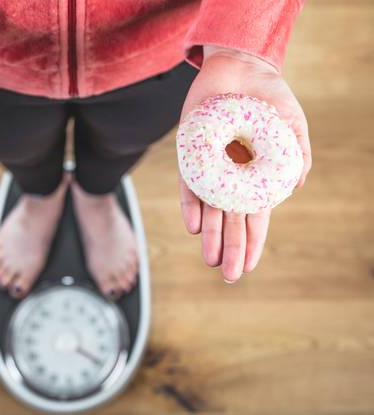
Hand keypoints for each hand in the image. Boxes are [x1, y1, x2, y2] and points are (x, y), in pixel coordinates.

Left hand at [179, 46, 311, 282]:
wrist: (239, 68)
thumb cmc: (269, 98)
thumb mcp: (291, 126)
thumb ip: (297, 155)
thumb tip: (294, 187)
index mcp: (255, 177)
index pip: (253, 218)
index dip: (252, 242)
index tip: (248, 267)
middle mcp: (230, 178)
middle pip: (230, 220)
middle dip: (230, 248)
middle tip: (227, 275)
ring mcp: (209, 168)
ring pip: (208, 208)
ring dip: (210, 234)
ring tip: (210, 259)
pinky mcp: (190, 155)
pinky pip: (188, 184)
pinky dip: (191, 204)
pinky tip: (195, 225)